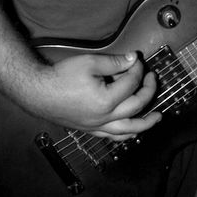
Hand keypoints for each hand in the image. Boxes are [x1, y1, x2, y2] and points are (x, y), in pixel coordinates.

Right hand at [32, 51, 161, 140]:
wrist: (38, 93)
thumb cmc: (62, 76)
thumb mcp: (90, 62)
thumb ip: (114, 62)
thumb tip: (133, 59)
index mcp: (106, 100)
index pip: (131, 83)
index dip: (137, 68)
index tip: (136, 59)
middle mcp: (104, 118)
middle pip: (136, 106)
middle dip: (148, 90)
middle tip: (152, 78)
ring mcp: (97, 127)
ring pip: (128, 130)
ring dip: (146, 123)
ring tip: (157, 118)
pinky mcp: (90, 130)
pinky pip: (113, 137)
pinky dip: (126, 134)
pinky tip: (133, 130)